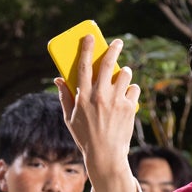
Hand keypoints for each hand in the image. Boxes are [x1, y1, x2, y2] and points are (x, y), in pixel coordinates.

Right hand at [55, 35, 139, 176]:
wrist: (105, 156)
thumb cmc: (85, 137)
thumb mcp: (70, 118)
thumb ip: (65, 96)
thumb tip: (58, 79)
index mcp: (83, 96)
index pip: (83, 65)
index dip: (86, 48)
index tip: (90, 36)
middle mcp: (99, 95)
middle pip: (107, 63)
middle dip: (113, 48)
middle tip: (118, 42)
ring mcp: (115, 101)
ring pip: (125, 74)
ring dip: (124, 72)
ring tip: (122, 76)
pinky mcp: (129, 107)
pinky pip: (134, 89)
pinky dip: (131, 90)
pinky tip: (127, 96)